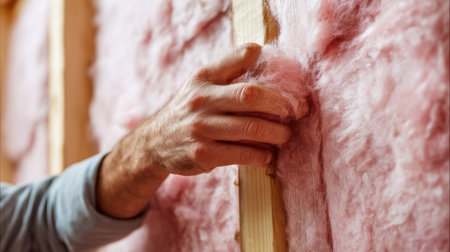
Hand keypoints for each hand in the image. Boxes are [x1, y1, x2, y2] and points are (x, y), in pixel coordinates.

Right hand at [96, 43, 305, 217]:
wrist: (155, 142)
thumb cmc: (189, 109)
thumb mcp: (201, 83)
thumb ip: (228, 67)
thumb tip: (259, 50)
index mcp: (204, 78)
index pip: (239, 60)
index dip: (265, 63)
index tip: (290, 86)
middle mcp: (201, 100)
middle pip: (251, 96)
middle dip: (280, 105)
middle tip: (295, 113)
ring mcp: (200, 128)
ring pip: (250, 128)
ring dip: (276, 133)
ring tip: (284, 135)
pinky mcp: (202, 154)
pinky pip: (241, 154)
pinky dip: (261, 155)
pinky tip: (267, 154)